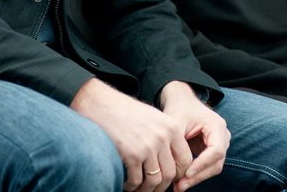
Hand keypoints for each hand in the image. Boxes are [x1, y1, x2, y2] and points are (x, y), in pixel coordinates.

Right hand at [70, 78, 193, 191]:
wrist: (101, 102)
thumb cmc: (125, 111)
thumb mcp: (153, 118)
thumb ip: (165, 137)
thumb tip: (171, 163)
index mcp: (171, 126)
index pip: (186, 159)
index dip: (179, 174)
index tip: (169, 180)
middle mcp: (163, 136)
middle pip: (170, 174)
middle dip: (161, 186)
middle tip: (152, 189)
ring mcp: (148, 146)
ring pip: (155, 181)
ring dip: (146, 190)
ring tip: (138, 189)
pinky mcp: (132, 154)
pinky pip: (136, 181)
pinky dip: (131, 187)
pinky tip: (126, 183)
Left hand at [159, 82, 229, 190]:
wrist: (182, 101)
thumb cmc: (180, 108)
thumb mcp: (176, 122)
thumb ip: (178, 143)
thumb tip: (176, 168)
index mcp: (217, 126)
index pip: (216, 151)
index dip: (202, 164)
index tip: (186, 173)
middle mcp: (223, 136)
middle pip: (216, 163)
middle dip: (198, 176)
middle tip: (180, 186)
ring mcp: (220, 144)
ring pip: (212, 168)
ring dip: (196, 178)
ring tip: (178, 186)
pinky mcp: (212, 151)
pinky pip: (207, 166)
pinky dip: (195, 174)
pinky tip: (181, 180)